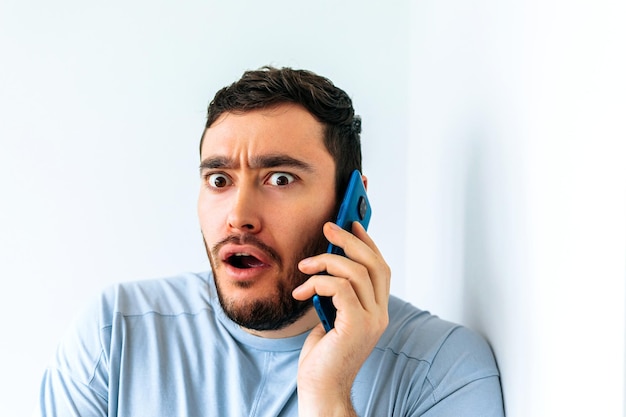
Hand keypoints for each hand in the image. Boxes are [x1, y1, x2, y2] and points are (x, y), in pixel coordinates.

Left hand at [292, 221, 390, 415]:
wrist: (321, 389)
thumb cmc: (322, 356)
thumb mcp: (330, 316)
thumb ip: (336, 293)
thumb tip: (327, 263)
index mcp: (376, 310)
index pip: (380, 268)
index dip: (367, 243)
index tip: (352, 224)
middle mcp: (379, 313)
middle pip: (374, 264)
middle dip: (350, 241)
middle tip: (328, 228)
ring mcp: (371, 320)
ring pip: (357, 272)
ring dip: (326, 262)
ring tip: (304, 266)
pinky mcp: (356, 326)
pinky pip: (340, 288)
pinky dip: (318, 282)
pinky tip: (302, 292)